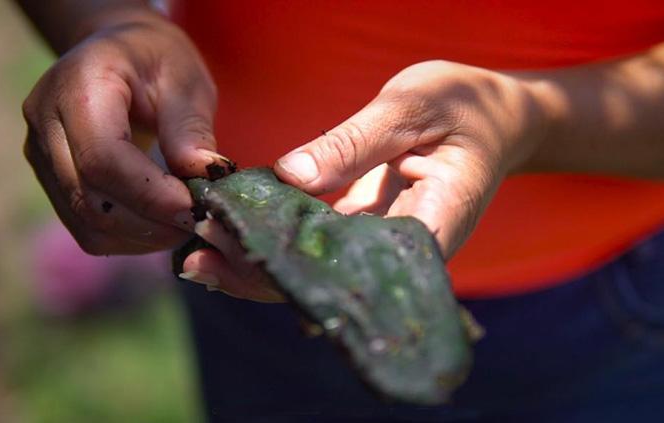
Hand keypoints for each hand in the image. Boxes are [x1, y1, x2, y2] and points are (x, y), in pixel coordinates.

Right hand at [23, 9, 220, 254]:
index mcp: (79, 85)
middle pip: (91, 199)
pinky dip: (128, 238)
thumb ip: (190, 127)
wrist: (117, 52)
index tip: (196, 208)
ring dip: (142, 237)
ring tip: (184, 222)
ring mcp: (40, 154)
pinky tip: (161, 224)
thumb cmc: (157, 61)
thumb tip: (205, 175)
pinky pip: (86, 228)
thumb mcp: (185, 80)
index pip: (103, 158)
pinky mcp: (51, 180)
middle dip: (151, 223)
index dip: (151, 194)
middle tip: (199, 222)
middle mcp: (46, 121)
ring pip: (87, 222)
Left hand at [182, 60, 546, 301]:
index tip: (243, 258)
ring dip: (259, 262)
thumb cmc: (465, 107)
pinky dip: (276, 239)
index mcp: (431, 226)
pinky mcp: (367, 226)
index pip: (359, 268)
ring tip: (198, 254)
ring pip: (318, 267)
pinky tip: (232, 236)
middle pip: (329, 279)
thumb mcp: (411, 109)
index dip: (298, 273)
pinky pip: (319, 243)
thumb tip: (291, 175)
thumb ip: (355, 143)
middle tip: (198, 258)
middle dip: (262, 272)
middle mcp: (405, 249)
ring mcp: (384, 241)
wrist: (492, 117)